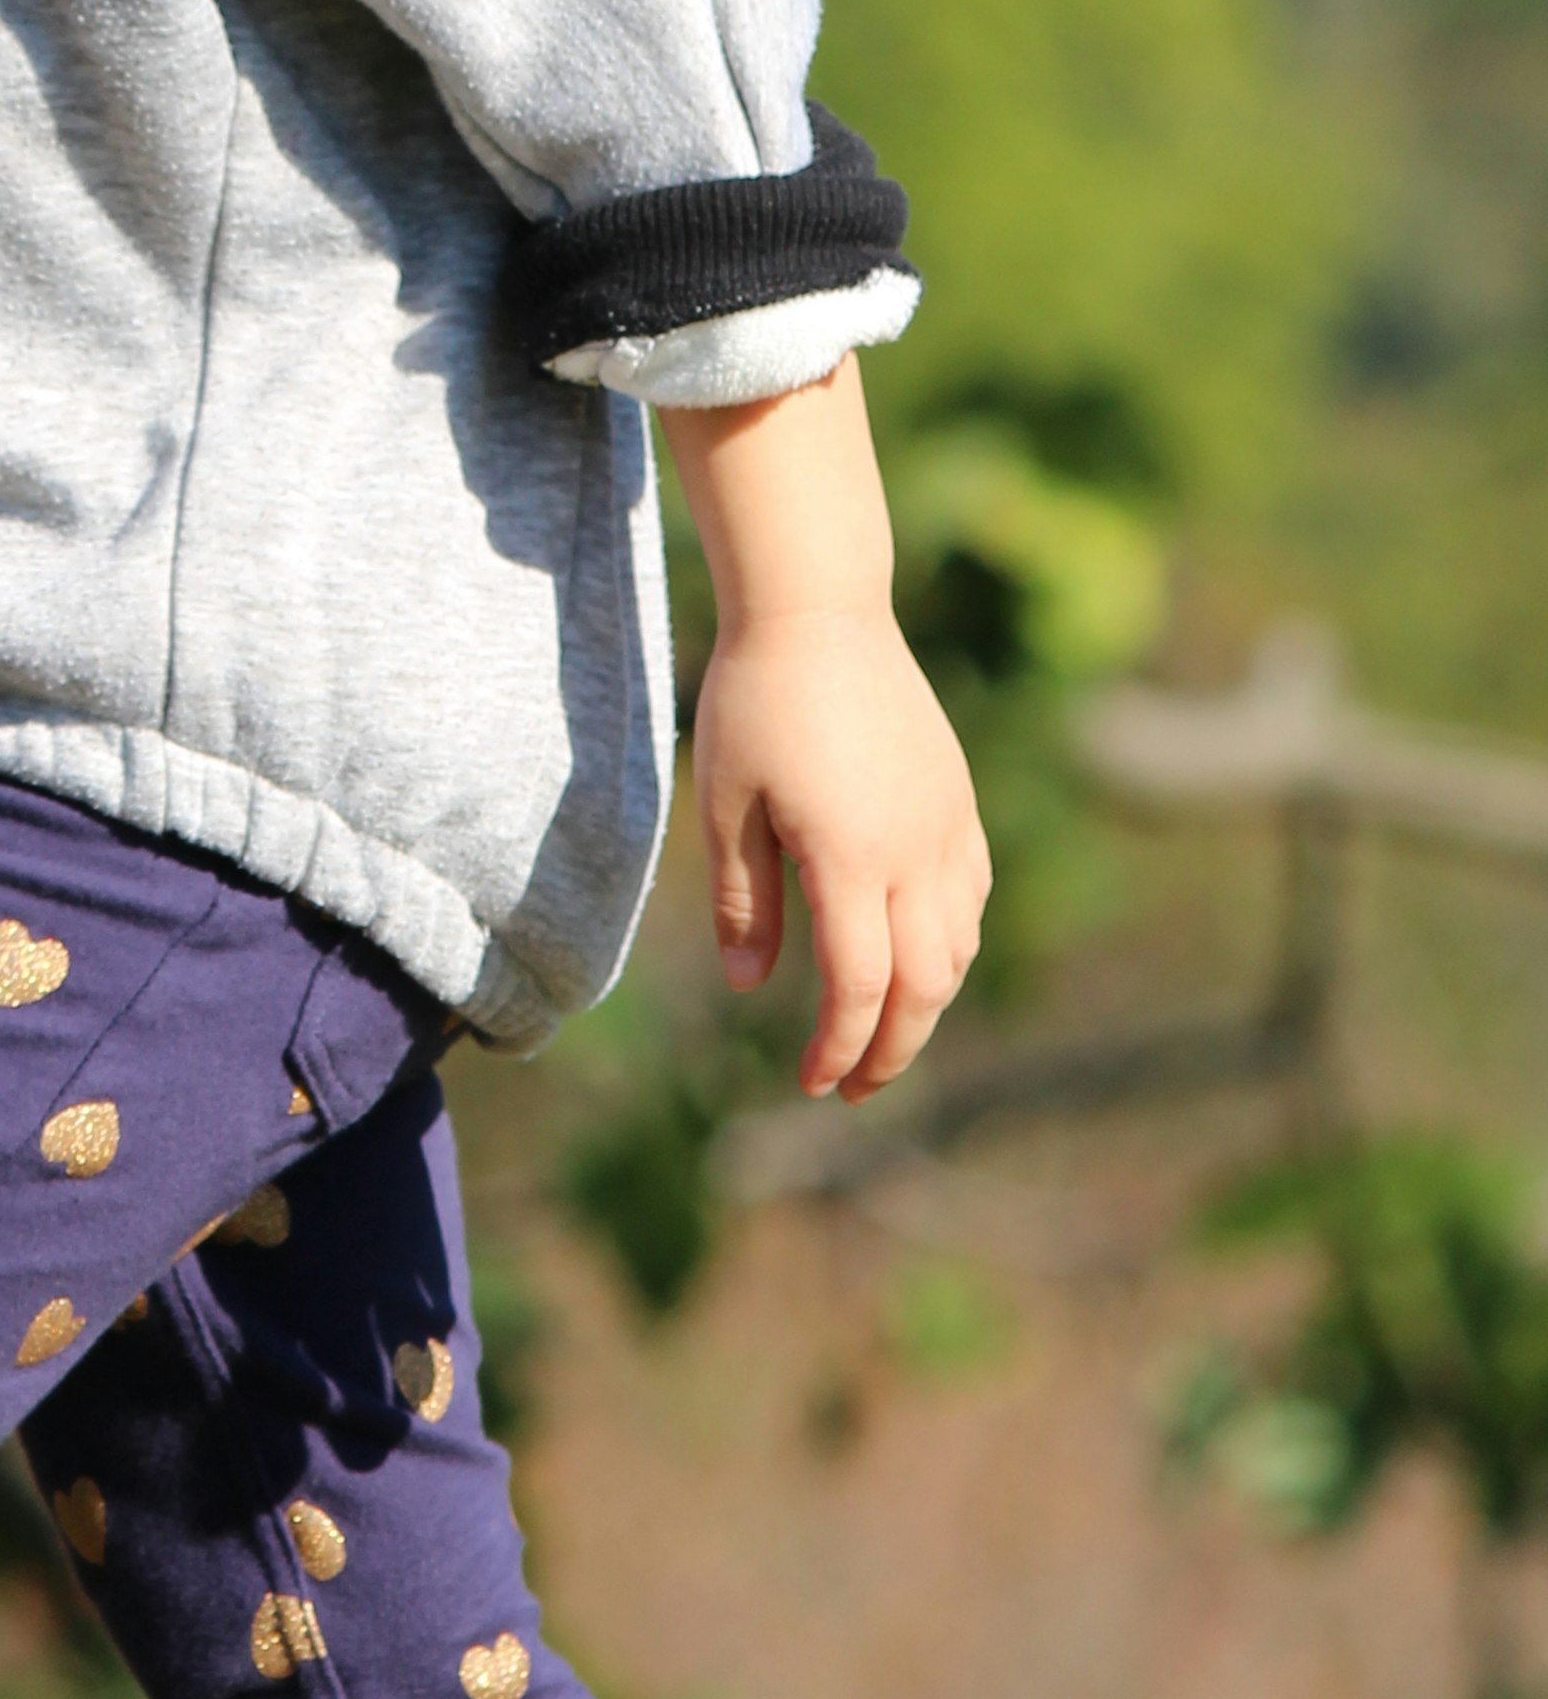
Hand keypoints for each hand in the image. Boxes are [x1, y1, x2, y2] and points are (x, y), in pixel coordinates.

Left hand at [658, 363, 987, 1097]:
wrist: (819, 611)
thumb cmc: (756, 702)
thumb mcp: (726, 804)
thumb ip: (744, 900)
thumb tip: (747, 987)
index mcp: (852, 858)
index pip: (859, 986)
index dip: (838, 1046)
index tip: (812, 1084)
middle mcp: (914, 851)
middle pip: (926, 984)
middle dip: (893, 1048)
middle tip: (855, 1087)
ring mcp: (946, 824)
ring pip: (960, 944)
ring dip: (928, 1001)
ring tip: (883, 1031)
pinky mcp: (956, 800)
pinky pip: (972, 893)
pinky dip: (952, 942)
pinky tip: (920, 953)